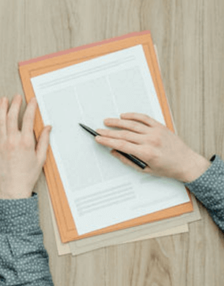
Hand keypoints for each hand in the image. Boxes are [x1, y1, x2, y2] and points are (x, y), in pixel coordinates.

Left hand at [0, 96, 50, 199]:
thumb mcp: (40, 158)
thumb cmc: (27, 175)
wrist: (13, 188)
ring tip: (4, 99)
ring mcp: (1, 143)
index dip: (30, 107)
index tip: (32, 100)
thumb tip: (48, 127)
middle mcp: (13, 140)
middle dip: (15, 104)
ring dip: (2, 108)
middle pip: (13, 117)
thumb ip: (43, 141)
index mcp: (26, 142)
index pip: (28, 119)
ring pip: (1, 121)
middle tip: (17, 97)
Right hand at [95, 113, 210, 182]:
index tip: (99, 138)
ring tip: (107, 121)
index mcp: (147, 153)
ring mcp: (156, 132)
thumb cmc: (168, 168)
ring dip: (117, 122)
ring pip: (131, 124)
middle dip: (108, 132)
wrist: (187, 163)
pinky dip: (132, 115)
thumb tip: (114, 152)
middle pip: (123, 134)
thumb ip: (128, 160)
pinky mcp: (160, 126)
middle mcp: (151, 141)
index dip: (107, 141)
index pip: (121, 145)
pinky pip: (144, 118)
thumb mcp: (146, 170)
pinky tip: (124, 115)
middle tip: (99, 130)